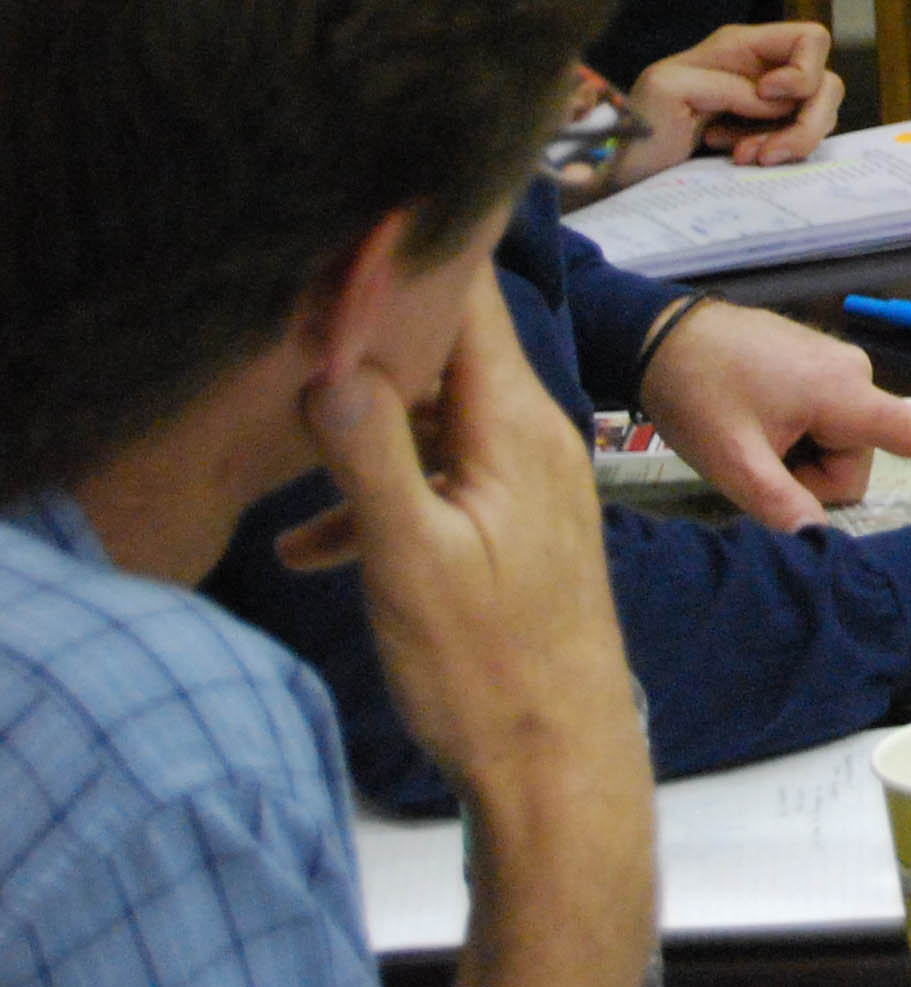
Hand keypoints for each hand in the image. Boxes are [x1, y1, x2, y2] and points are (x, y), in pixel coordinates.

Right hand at [285, 268, 653, 819]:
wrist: (558, 759)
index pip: (468, 305)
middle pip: (446, 354)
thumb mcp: (411, 559)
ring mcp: (525, 483)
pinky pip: (439, 485)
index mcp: (513, 425)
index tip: (353, 227)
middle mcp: (530, 437)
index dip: (411, 260)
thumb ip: (371, 456)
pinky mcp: (512, 528)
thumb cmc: (489, 665)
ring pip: (433, 423)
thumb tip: (333, 359)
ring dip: (361, 429)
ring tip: (275, 434)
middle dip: (372, 337)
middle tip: (291, 319)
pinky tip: (306, 547)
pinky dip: (379, 498)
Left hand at [623, 21, 841, 177]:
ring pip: (819, 116)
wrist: (626, 167)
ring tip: (745, 156)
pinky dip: (780, 153)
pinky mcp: (771, 134)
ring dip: (792, 142)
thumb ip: (726, 85)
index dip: (804, 70)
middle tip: (769, 150)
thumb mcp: (669, 88)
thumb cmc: (640, 122)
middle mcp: (764, 70)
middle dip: (807, 121)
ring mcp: (771, 105)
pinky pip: (801, 140)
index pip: (811, 39)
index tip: (769, 95)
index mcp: (742, 47)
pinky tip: (742, 157)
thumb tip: (772, 102)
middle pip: (827, 83)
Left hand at [638, 298, 910, 529]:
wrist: (659, 332)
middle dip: (812, 474)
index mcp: (843, 393)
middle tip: (759, 462)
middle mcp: (854, 373)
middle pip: (857, 455)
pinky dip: (796, 430)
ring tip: (751, 436)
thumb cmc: (699, 392)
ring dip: (801, 454)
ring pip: (840, 440)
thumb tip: (818, 544)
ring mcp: (836, 364)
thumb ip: (781, 504)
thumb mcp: (732, 460)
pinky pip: (825, 416)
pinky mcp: (817, 362)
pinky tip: (756, 418)